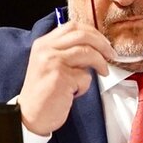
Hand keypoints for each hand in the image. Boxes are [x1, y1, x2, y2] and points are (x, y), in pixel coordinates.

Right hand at [17, 21, 113, 135]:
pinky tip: (75, 92)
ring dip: (101, 63)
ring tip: (103, 73)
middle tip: (112, 54)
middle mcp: (46, 49)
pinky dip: (85, 85)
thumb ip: (67, 52)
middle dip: (103, 44)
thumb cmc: (45, 93)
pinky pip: (85, 76)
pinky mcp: (60, 77)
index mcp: (43, 44)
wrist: (30, 116)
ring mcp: (52, 62)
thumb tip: (96, 46)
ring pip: (88, 52)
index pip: (72, 26)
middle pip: (82, 35)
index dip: (93, 32)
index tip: (104, 42)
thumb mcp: (50, 65)